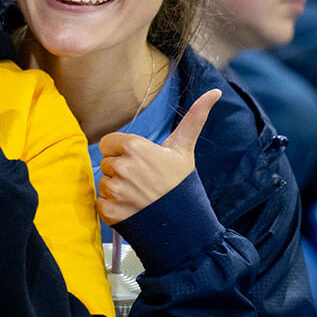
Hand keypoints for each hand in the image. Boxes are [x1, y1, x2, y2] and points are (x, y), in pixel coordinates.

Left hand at [95, 89, 220, 225]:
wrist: (185, 225)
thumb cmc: (182, 184)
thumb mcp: (184, 149)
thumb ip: (194, 118)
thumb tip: (215, 91)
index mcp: (135, 147)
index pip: (108, 143)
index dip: (121, 152)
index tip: (139, 162)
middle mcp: (122, 167)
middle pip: (106, 163)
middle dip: (120, 171)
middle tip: (142, 181)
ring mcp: (115, 191)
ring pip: (103, 183)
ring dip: (116, 190)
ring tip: (138, 196)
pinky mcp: (109, 212)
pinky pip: (100, 203)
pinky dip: (112, 208)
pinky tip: (132, 209)